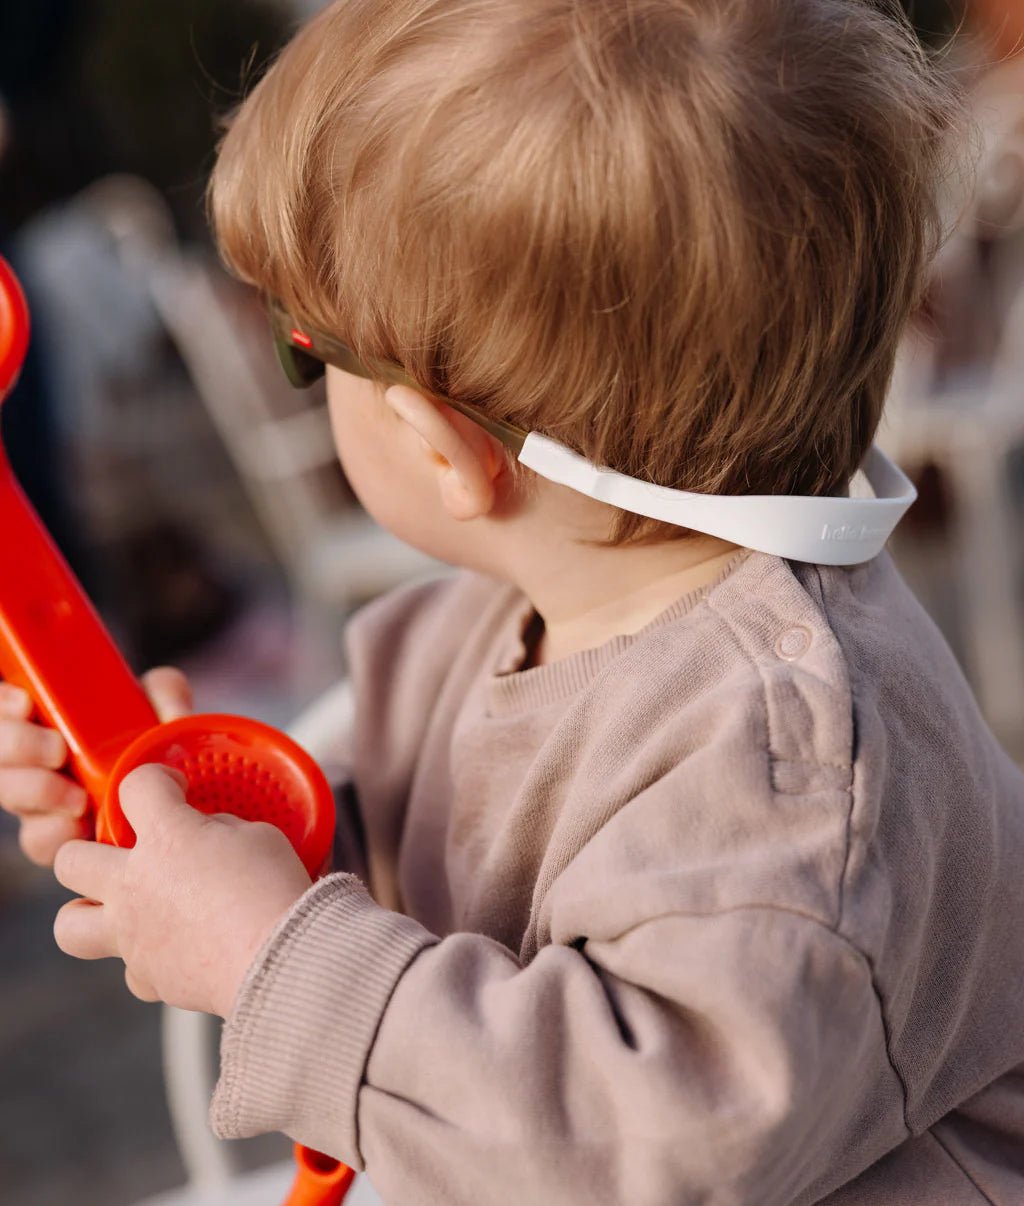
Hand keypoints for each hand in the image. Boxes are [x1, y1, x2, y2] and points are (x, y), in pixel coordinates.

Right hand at [0, 666, 191, 866]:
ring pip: (12, 795)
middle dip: (18, 747)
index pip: (8, 706)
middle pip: (0, 752)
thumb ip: (165, 693)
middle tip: (57, 750)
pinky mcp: (57, 837)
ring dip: (37, 791)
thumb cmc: (160, 744)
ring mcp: (40, 799)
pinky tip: (80, 826)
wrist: (182, 798)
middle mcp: (35, 757)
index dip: (5, 704)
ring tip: (77, 796)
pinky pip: (38, 839)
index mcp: (50, 718)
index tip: (25, 703)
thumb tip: (165, 697)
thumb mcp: (166, 709)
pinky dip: (55, 832)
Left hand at [52, 764, 312, 1015]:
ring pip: (68, 926)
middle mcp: (135, 884)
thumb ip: (220, 830)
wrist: (280, 961)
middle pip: (69, 858)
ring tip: (116, 909)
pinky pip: (131, 970)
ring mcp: (133, 935)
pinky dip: (146, 960)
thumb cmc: (275, 893)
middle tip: (121, 854)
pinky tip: (172, 950)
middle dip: (88, 850)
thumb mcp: (259, 837)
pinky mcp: (149, 978)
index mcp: (167, 837)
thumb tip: (208, 838)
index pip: (137, 786)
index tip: (172, 790)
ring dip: (86, 913)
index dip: (156, 780)